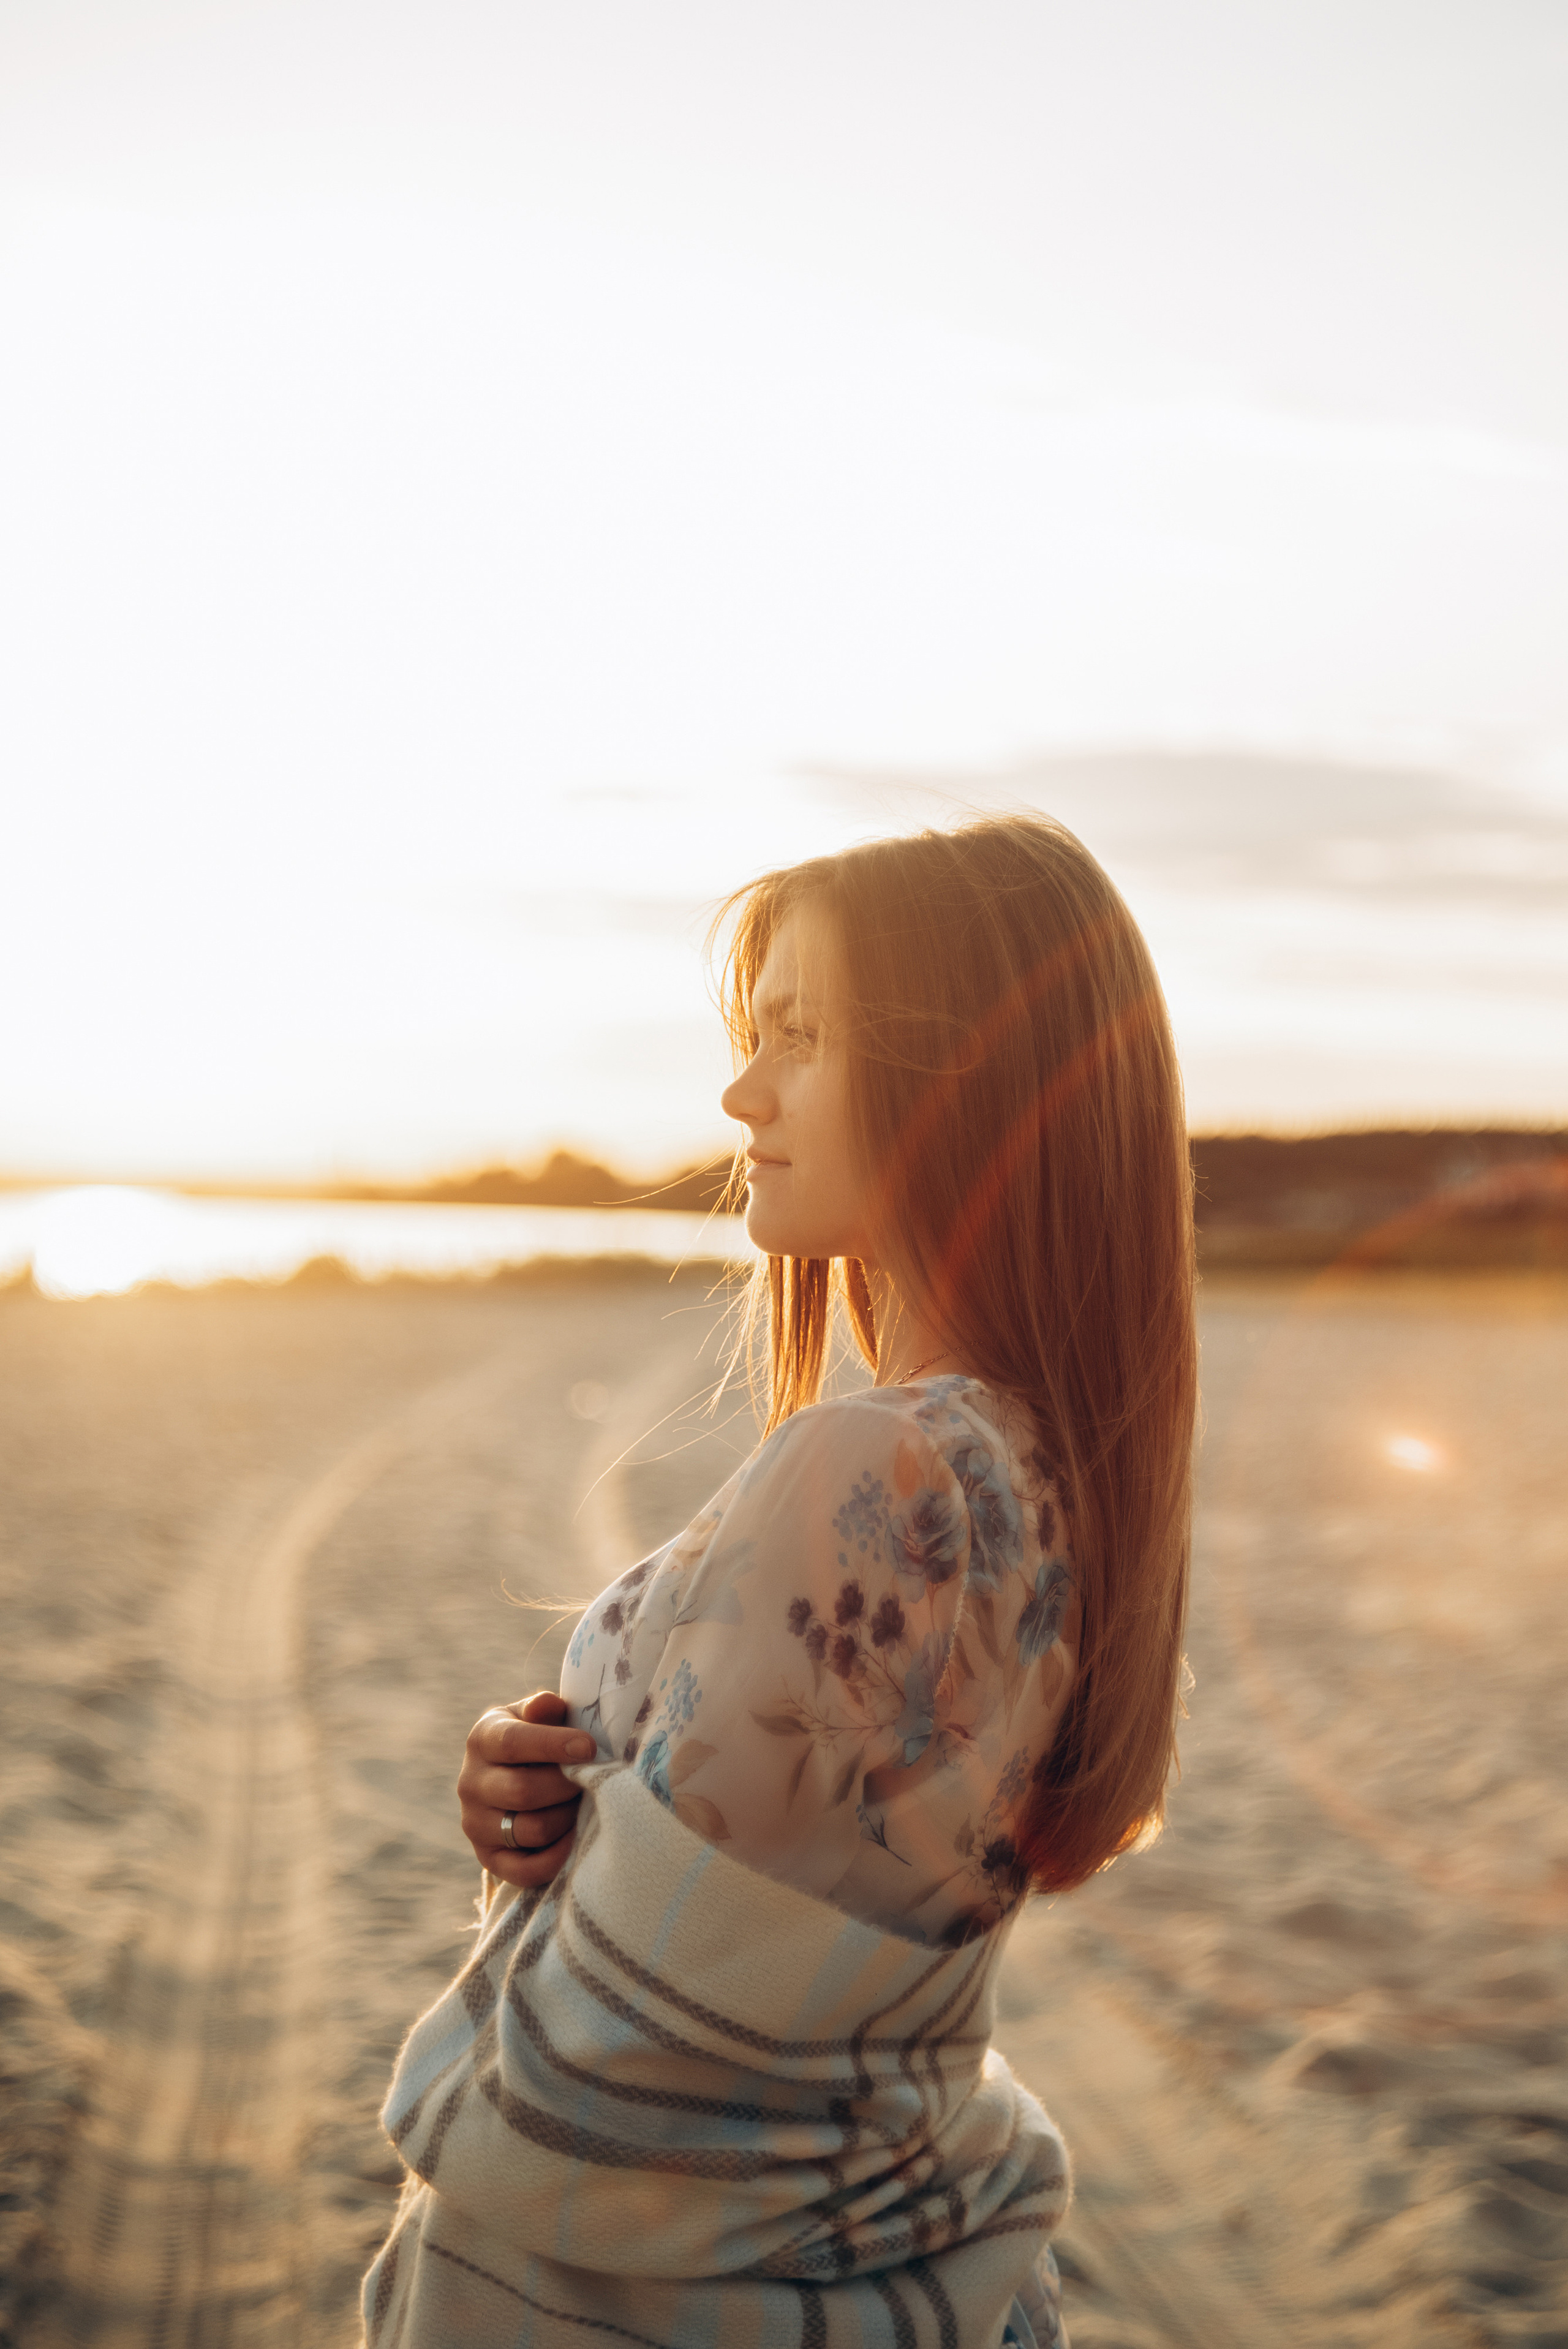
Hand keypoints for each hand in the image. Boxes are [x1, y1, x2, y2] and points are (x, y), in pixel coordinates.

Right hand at [457, 1690, 594, 1888]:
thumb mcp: (539, 1716)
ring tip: (583, 1803)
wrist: (517, 1776)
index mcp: (483, 1739)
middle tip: (593, 1779)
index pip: (514, 1743)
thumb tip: (546, 1706)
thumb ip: (544, 1709)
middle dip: (567, 1786)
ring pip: (529, 1830)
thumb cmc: (539, 1740)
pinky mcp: (488, 1858)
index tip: (590, 1747)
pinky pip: (524, 1870)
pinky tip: (574, 1837)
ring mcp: (475, 1824)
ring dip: (566, 1818)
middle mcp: (470, 1783)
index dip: (554, 1745)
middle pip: (523, 1791)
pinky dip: (555, 1858)